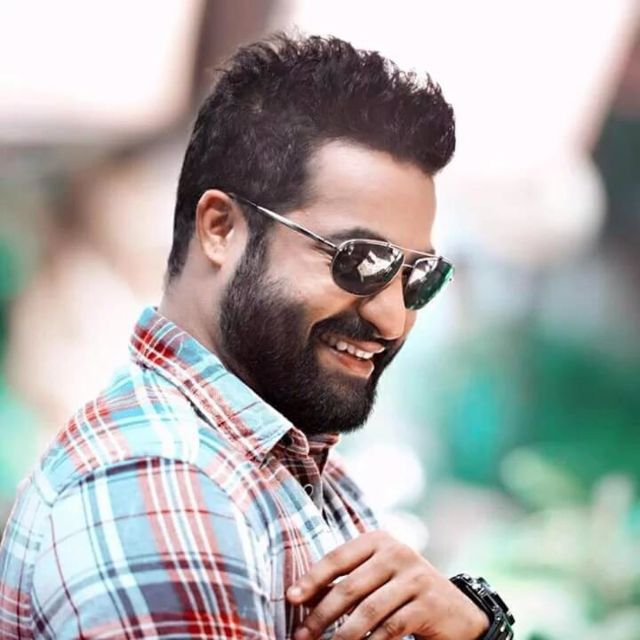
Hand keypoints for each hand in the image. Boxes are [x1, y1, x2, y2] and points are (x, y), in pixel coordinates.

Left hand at [286, 531, 488, 639]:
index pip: (338, 557)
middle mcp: (397, 552)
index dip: (313, 578)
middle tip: (301, 635)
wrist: (457, 611)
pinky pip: (391, 628)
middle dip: (322, 615)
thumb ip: (345, 583)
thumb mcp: (376, 579)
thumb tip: (302, 598)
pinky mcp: (428, 604)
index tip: (291, 598)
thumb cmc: (404, 592)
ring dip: (342, 635)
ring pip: (369, 611)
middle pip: (350, 586)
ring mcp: (415, 577)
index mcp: (379, 540)